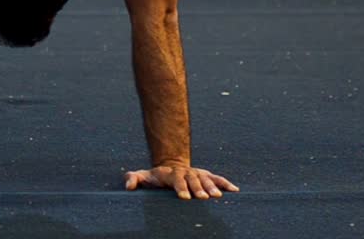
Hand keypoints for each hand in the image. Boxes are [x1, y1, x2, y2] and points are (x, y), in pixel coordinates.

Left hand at [124, 165, 238, 199]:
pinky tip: (235, 190)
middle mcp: (186, 172)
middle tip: (204, 198)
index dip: (180, 188)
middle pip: (193, 180)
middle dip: (198, 189)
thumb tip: (128, 186)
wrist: (170, 165)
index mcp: (171, 174)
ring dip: (212, 187)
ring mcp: (197, 173)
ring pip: (206, 179)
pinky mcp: (205, 175)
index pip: (176, 180)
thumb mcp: (142, 176)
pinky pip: (217, 178)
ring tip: (218, 197)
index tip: (184, 197)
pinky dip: (225, 183)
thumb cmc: (154, 176)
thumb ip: (133, 179)